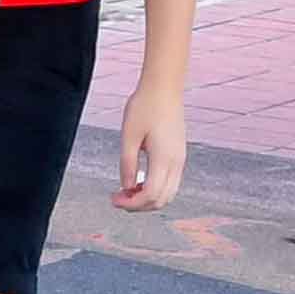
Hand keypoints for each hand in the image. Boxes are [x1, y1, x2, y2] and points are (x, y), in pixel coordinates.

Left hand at [116, 69, 189, 212]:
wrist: (164, 88)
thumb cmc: (144, 106)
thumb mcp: (129, 135)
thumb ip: (127, 164)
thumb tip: (126, 187)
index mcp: (163, 158)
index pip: (150, 194)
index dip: (131, 203)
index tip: (114, 199)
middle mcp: (176, 162)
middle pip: (161, 199)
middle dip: (139, 205)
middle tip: (118, 198)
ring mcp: (180, 159)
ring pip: (168, 193)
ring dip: (148, 198)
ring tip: (127, 190)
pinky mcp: (178, 155)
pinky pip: (170, 182)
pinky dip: (155, 189)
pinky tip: (138, 180)